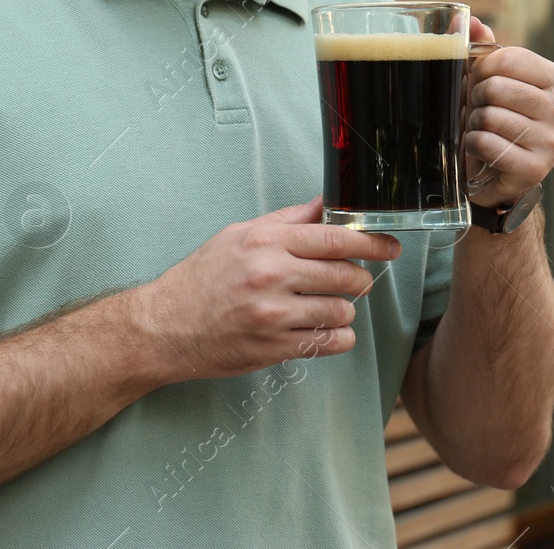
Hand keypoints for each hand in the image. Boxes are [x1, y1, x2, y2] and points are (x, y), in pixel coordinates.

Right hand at [132, 197, 402, 381]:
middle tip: (355, 280)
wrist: (164, 326)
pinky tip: (323, 330)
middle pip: (345, 275)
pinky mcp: (274, 348)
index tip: (389, 246)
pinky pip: (329, 342)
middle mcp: (271, 276)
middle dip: (360, 279)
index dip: (371, 242)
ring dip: (344, 310)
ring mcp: (274, 315)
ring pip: (342, 311)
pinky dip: (336, 337)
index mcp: (265, 243)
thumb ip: (286, 221)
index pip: (335, 238)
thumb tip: (325, 206)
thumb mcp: (238, 235)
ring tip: (328, 307)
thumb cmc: (200, 279)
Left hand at [464, 17, 553, 208]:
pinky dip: (472, 145)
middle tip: (480, 110)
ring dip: (474, 123)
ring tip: (482, 130)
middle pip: (496, 88)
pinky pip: (486, 143)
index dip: (482, 69)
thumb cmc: (497, 120)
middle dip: (476, 99)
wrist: (500, 176)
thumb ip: (484, 49)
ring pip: (489, 116)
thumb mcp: (494, 81)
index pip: (507, 59)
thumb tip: (468, 20)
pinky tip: (481, 149)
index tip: (482, 82)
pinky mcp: (535, 170)